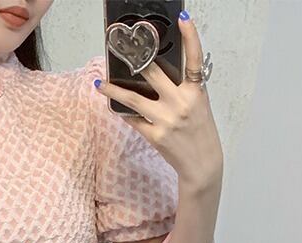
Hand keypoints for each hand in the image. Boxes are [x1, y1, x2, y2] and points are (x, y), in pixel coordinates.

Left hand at [94, 11, 222, 190]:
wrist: (201, 164)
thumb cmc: (200, 132)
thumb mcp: (199, 105)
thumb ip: (184, 88)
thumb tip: (158, 75)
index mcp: (195, 92)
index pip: (194, 60)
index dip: (190, 37)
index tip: (182, 20)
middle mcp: (180, 103)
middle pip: (154, 74)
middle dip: (137, 61)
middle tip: (121, 50)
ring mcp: (165, 120)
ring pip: (133, 99)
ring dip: (114, 90)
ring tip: (100, 84)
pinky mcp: (154, 135)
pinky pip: (133, 120)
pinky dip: (123, 113)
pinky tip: (113, 106)